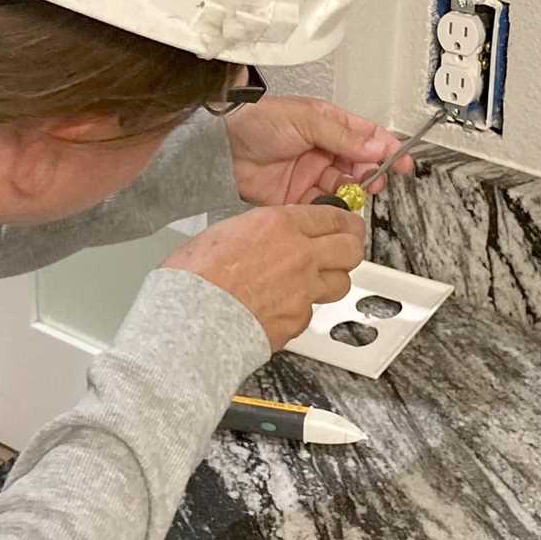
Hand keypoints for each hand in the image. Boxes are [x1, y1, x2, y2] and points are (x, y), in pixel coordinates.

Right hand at [161, 205, 364, 350]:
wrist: (189, 322)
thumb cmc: (194, 279)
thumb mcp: (224, 232)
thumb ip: (257, 231)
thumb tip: (265, 236)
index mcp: (280, 225)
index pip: (333, 217)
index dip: (343, 221)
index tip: (344, 224)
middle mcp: (299, 255)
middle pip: (351, 248)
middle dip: (350, 247)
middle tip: (344, 248)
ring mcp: (303, 290)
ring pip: (341, 283)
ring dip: (331, 280)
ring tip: (315, 280)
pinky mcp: (298, 321)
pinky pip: (312, 312)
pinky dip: (302, 310)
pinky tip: (283, 308)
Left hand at [223, 96, 413, 206]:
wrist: (220, 146)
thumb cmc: (256, 120)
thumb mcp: (306, 120)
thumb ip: (343, 136)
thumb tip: (375, 147)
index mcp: (328, 125)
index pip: (366, 137)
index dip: (387, 149)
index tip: (403, 162)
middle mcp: (322, 150)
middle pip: (360, 166)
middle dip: (371, 173)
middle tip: (374, 179)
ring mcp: (310, 174)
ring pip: (344, 188)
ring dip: (352, 191)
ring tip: (351, 191)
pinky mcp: (296, 197)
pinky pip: (322, 206)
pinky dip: (331, 209)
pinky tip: (332, 205)